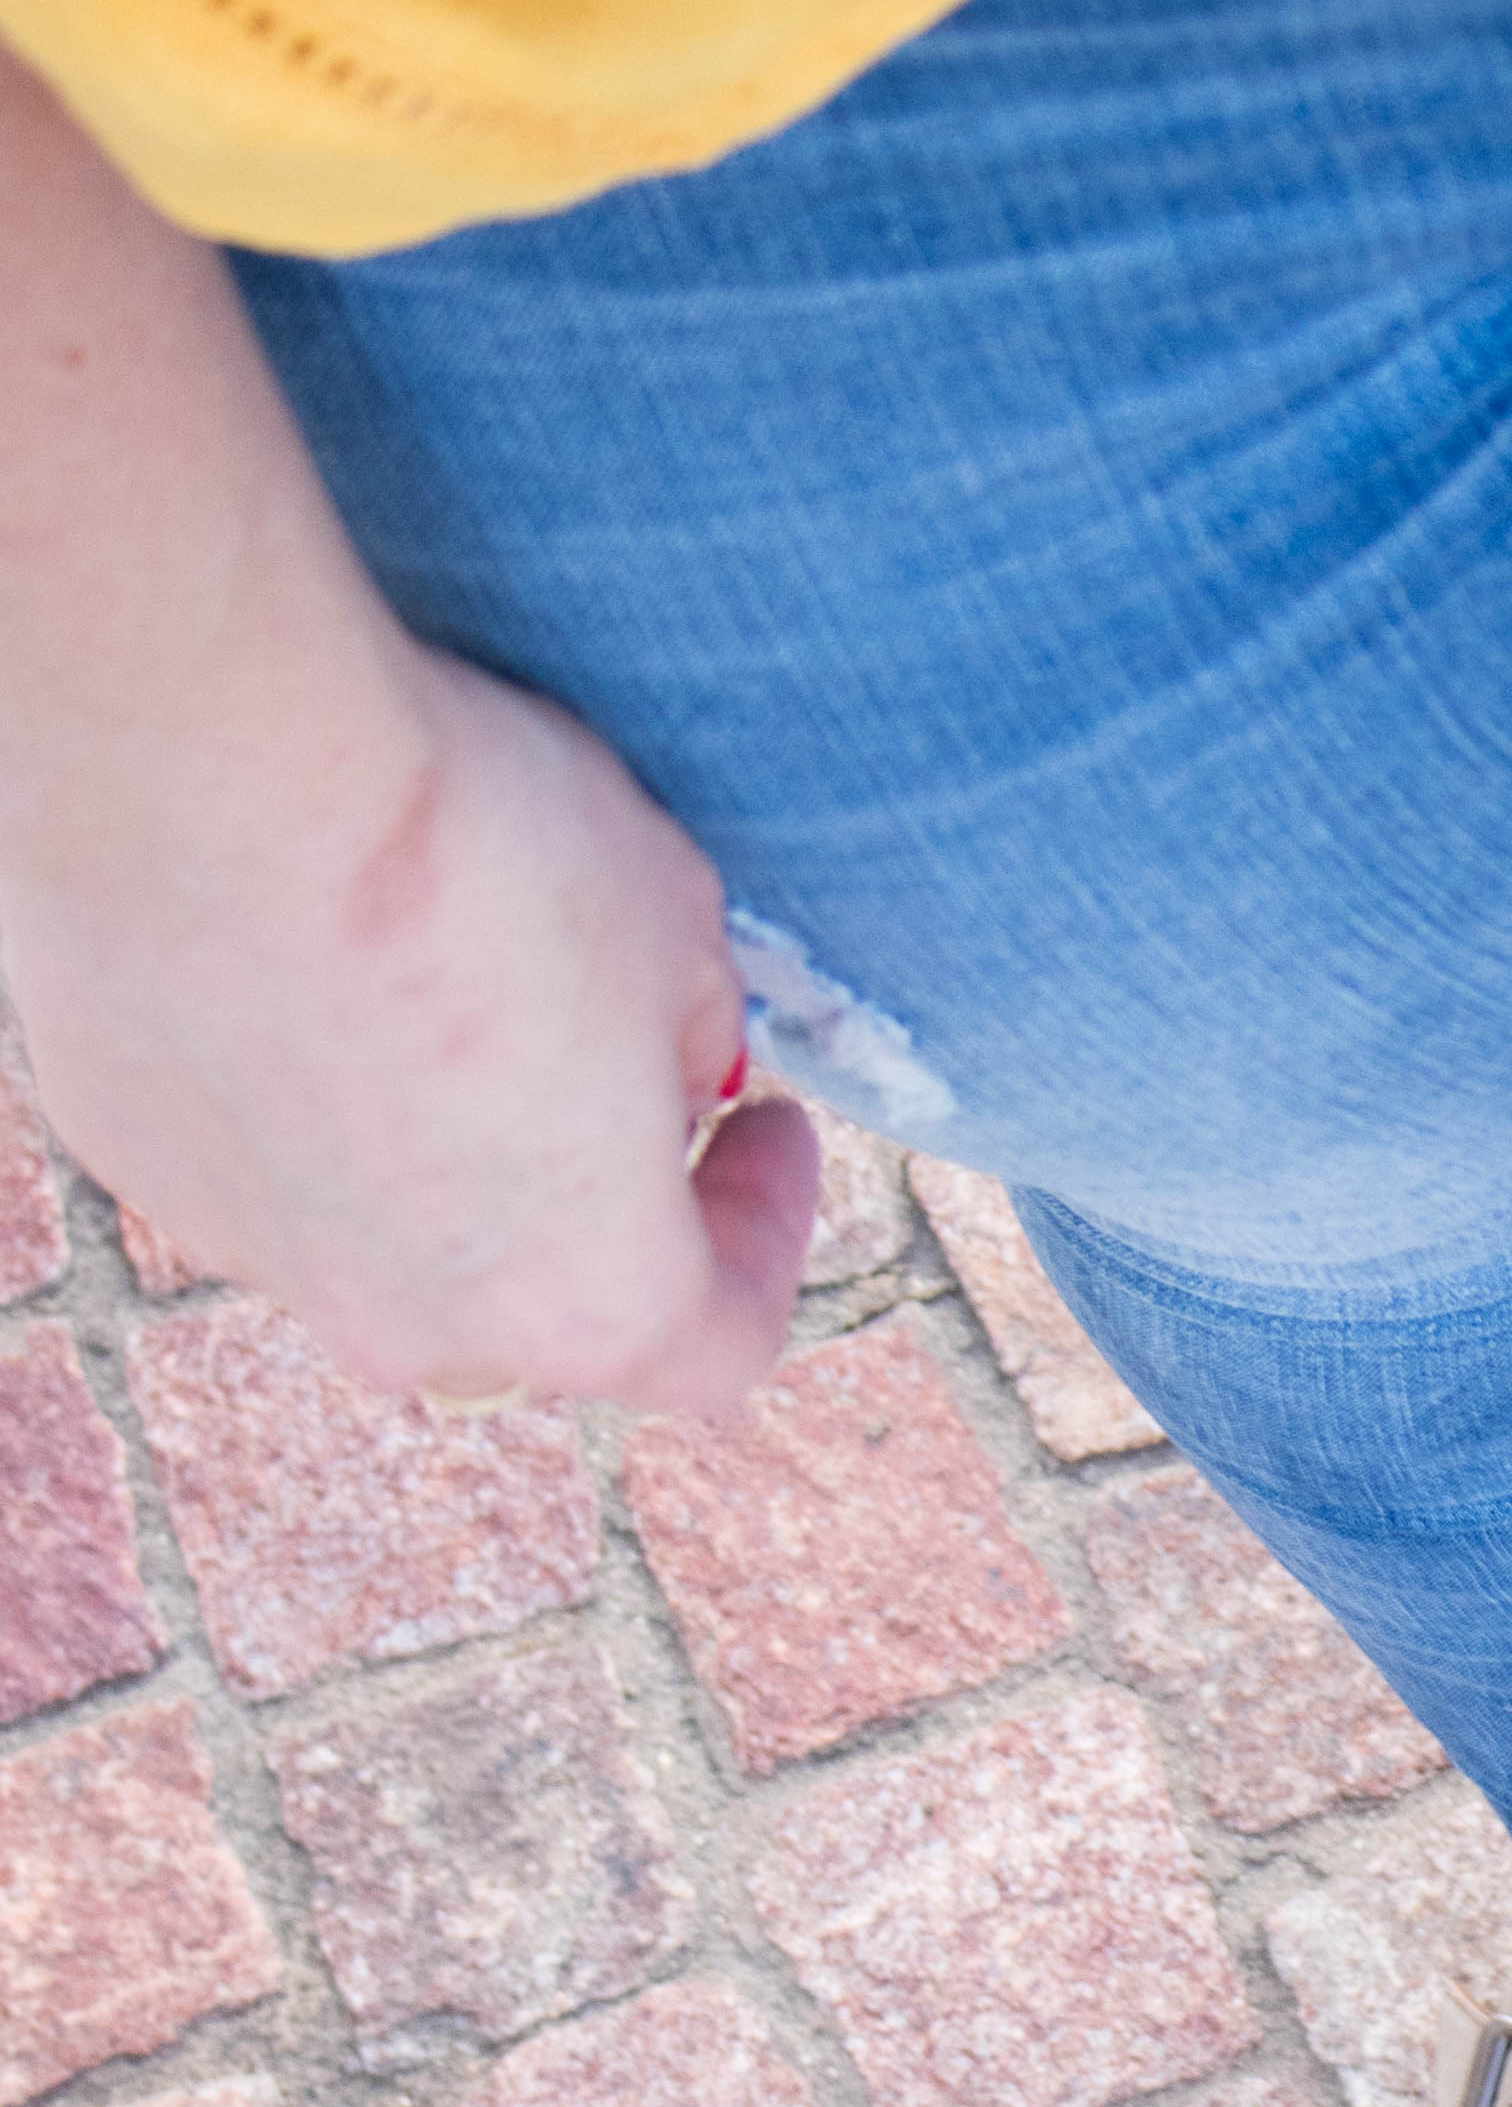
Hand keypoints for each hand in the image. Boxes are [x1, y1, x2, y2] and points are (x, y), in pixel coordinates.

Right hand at [6, 631, 815, 1410]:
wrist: (209, 764)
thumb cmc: (478, 849)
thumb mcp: (673, 920)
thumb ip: (690, 1032)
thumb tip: (665, 1068)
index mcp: (591, 1300)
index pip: (722, 1342)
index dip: (771, 1232)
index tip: (770, 1125)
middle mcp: (420, 1326)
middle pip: (544, 1308)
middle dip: (598, 1203)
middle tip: (621, 1072)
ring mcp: (264, 1259)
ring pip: (390, 1246)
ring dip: (447, 1159)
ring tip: (459, 1004)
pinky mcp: (144, 1163)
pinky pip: (260, 1157)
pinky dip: (309, 1096)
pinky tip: (318, 968)